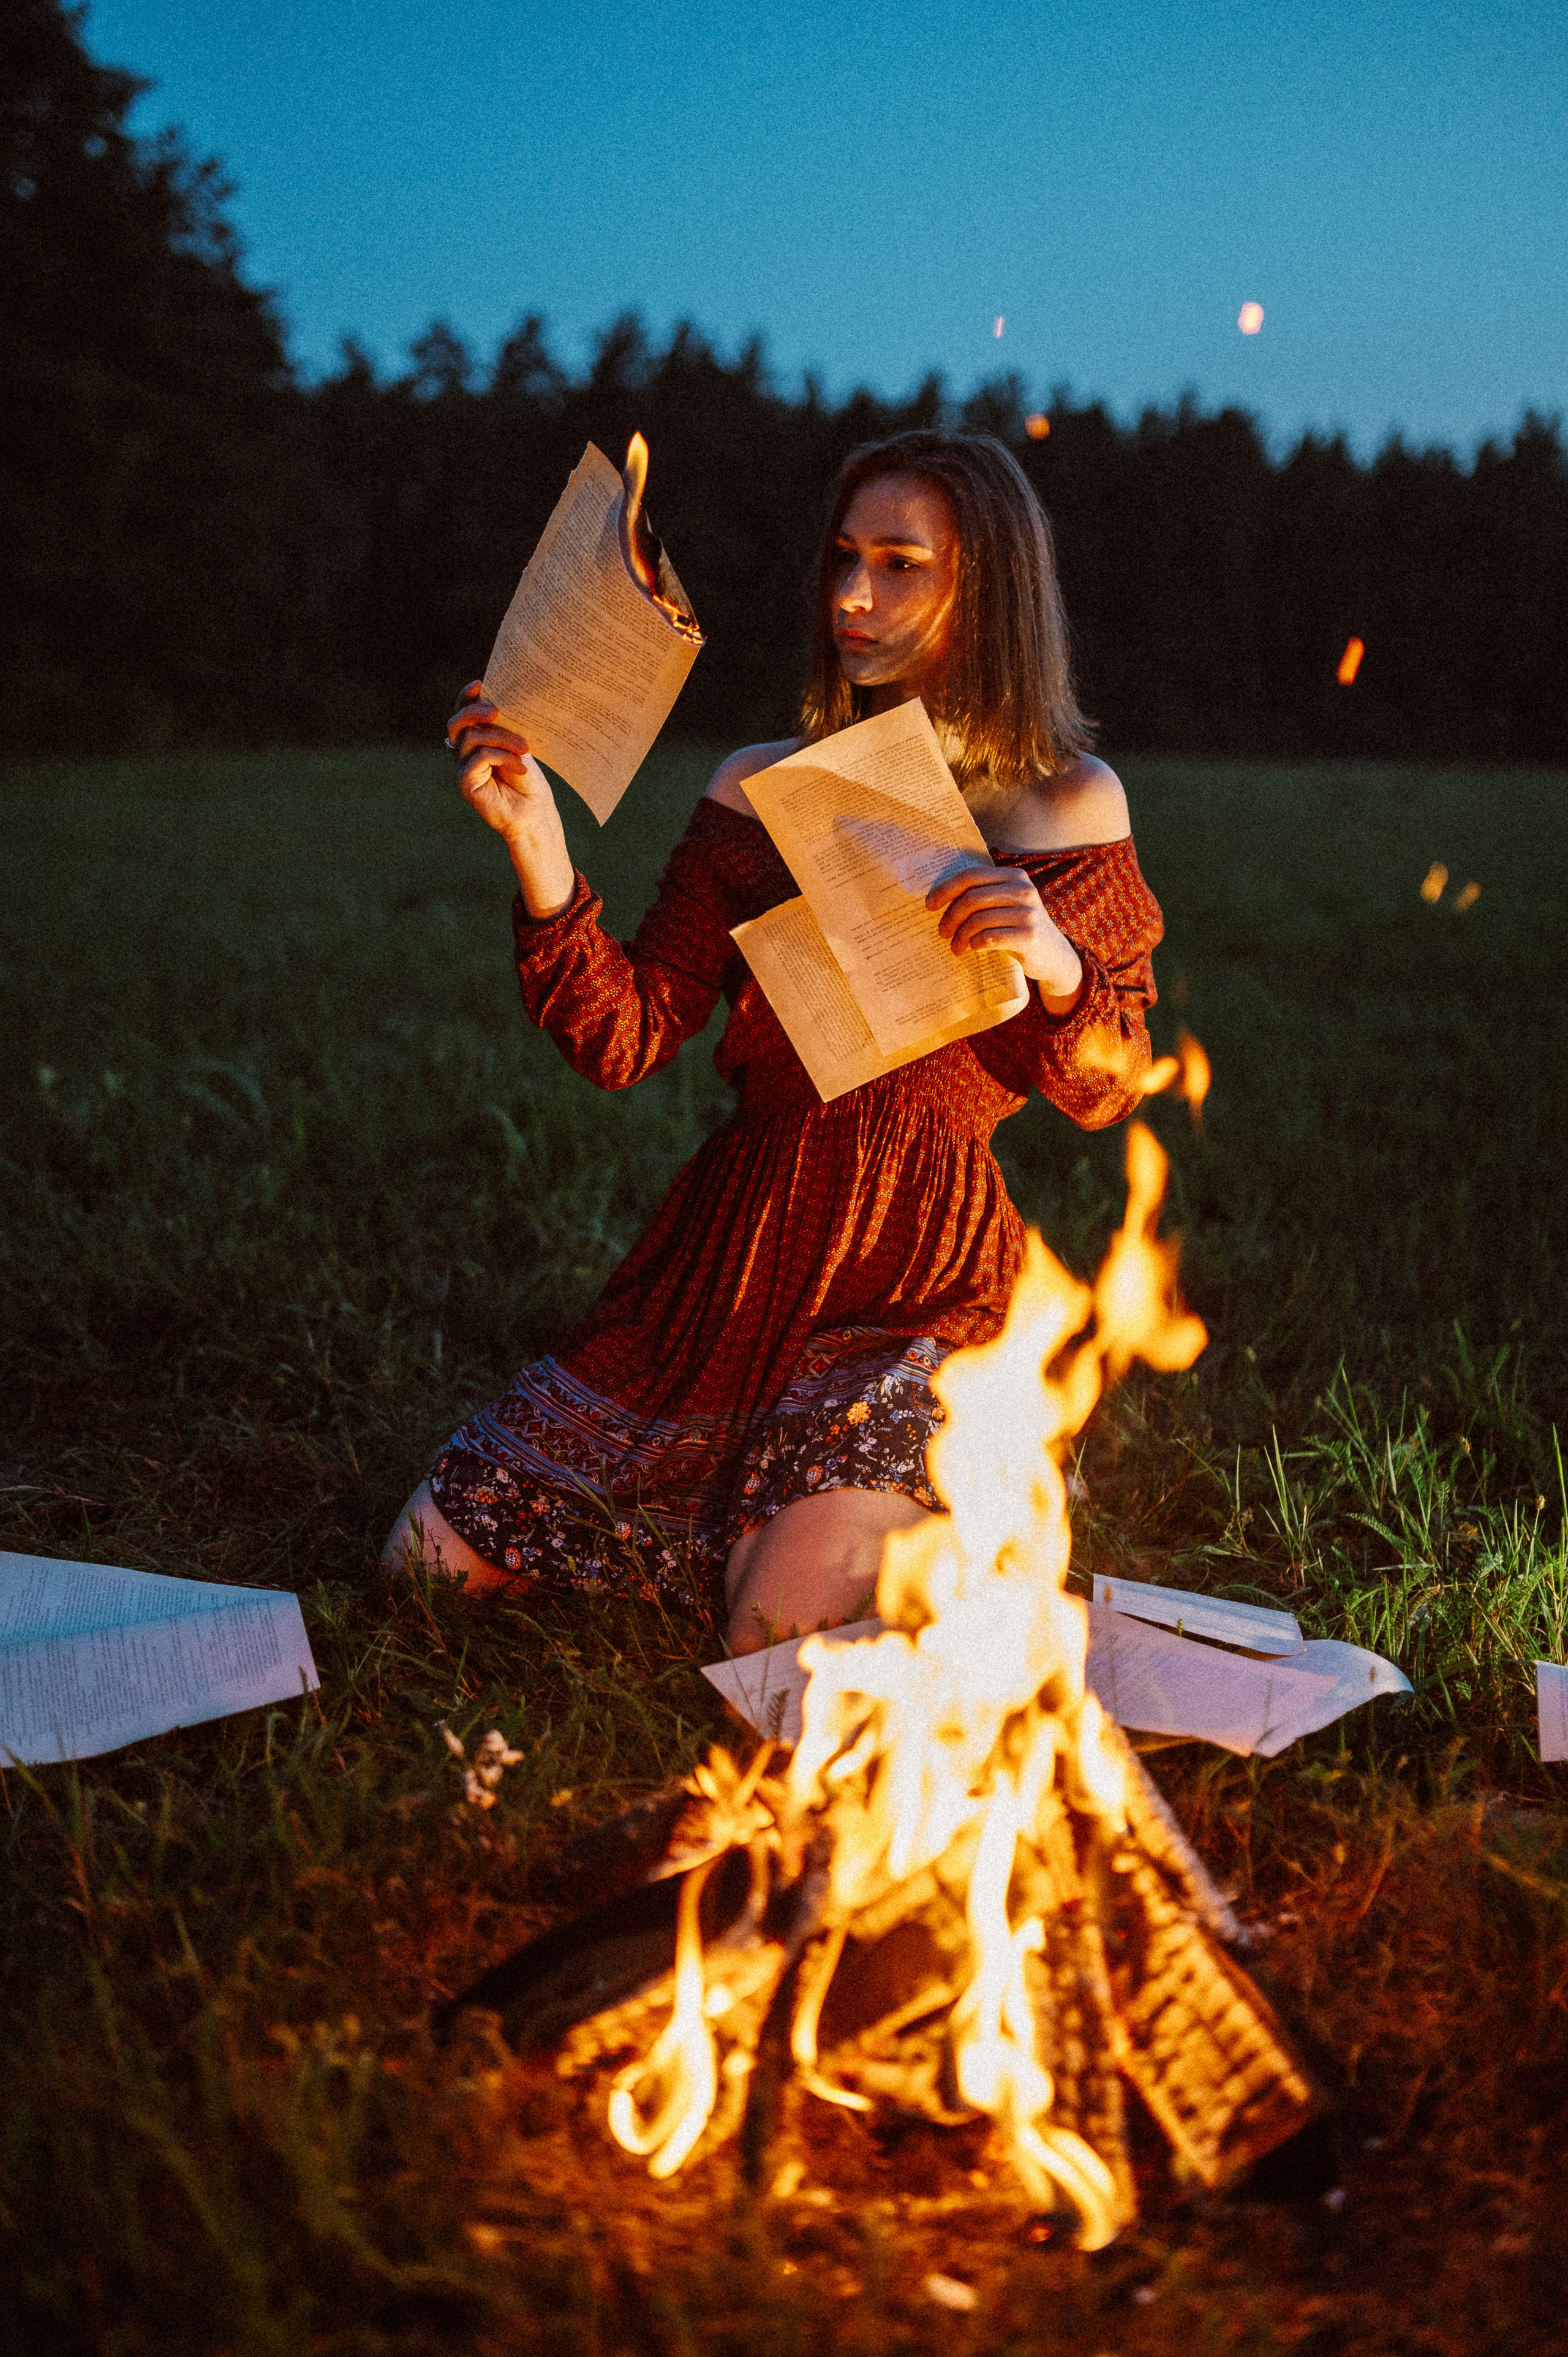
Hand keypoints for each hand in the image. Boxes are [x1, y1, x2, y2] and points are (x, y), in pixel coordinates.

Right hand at [445, 681, 574, 917]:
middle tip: (497, 711)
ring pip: (472, 738)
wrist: (535, 816)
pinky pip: (479, 757)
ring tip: (525, 749)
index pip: (462, 712)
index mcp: (475, 742)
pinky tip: (521, 768)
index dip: (466, 697)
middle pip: (457, 723)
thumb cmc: (530, 783)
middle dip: (475, 711)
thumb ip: (505, 727)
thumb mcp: (519, 747)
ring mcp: (462, 769)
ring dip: (501, 738)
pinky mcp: (465, 783)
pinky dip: (502, 757)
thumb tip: (500, 699)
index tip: (481, 683)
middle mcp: (463, 754)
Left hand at [926, 863, 1084, 1011]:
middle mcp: (1024, 891)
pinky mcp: (1028, 936)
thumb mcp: (1007, 905)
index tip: (930, 905)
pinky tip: (972, 949)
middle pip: (972, 898)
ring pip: (978, 920)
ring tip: (955, 947)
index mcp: (1015, 877)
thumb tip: (938, 898)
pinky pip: (989, 938)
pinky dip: (974, 944)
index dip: (947, 888)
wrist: (1054, 955)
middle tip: (942, 932)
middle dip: (950, 916)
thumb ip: (984, 895)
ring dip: (960, 936)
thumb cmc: (1019, 928)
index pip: (972, 876)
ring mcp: (1028, 913)